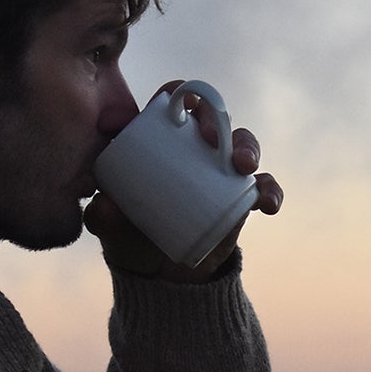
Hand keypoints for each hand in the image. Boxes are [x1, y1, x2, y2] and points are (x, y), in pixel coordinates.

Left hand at [85, 80, 282, 282]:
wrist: (159, 276)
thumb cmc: (129, 237)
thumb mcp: (109, 227)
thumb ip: (101, 217)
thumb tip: (105, 206)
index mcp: (162, 140)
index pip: (175, 103)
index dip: (183, 95)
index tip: (184, 108)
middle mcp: (195, 148)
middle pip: (213, 117)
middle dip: (218, 120)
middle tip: (213, 141)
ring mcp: (221, 171)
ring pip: (242, 144)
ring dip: (248, 148)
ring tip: (245, 167)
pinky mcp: (241, 197)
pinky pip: (263, 186)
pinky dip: (270, 191)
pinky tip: (269, 205)